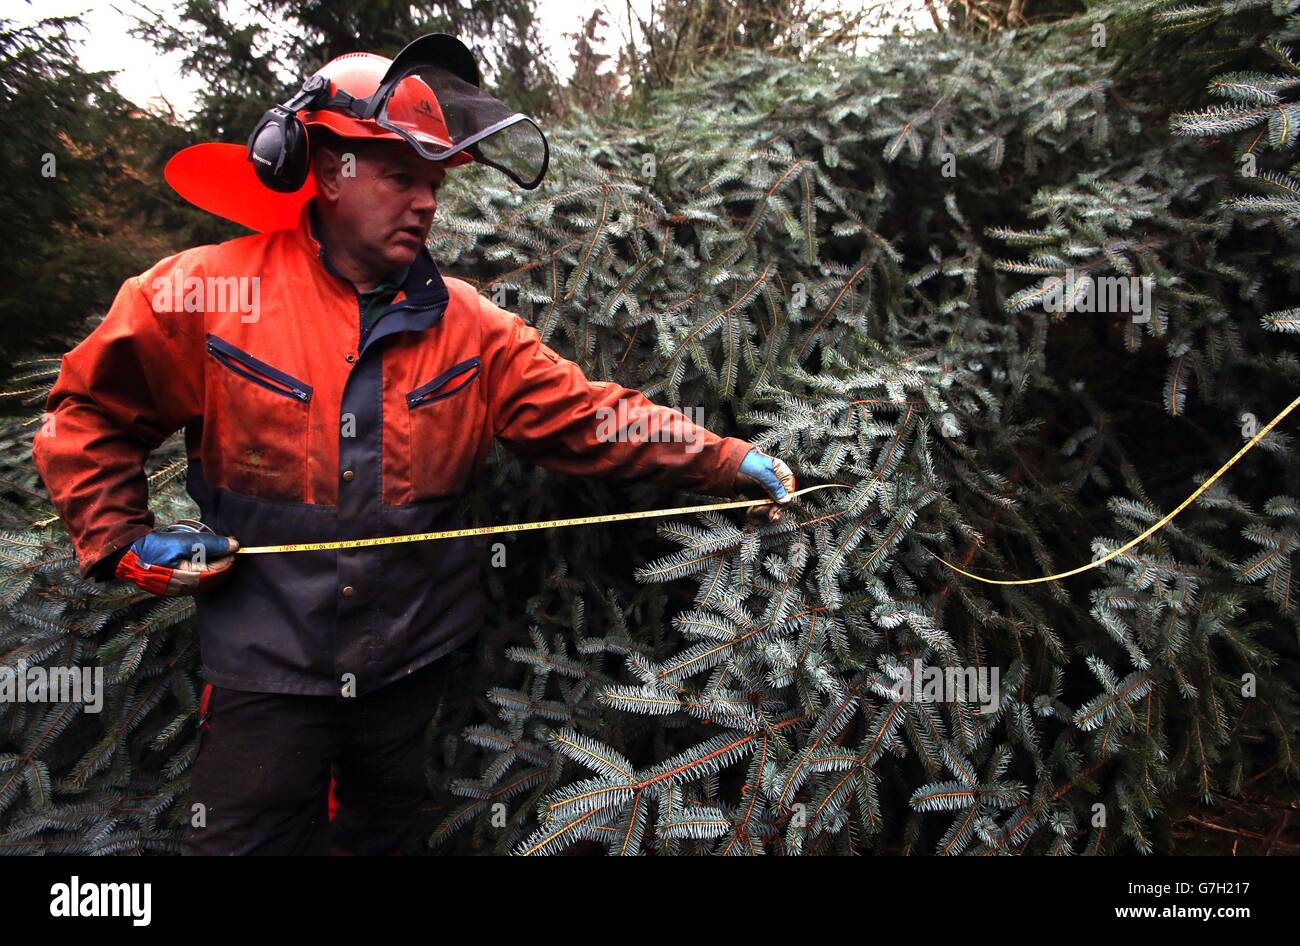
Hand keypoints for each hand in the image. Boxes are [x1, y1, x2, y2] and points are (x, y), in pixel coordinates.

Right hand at [113, 521, 239, 595]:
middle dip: (223, 562)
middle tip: (226, 546)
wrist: (128, 556)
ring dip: (214, 566)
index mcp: (190, 579)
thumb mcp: (182, 542)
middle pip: (216, 577)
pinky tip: (202, 559)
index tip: (233, 544)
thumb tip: (234, 545)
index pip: (221, 571)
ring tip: (215, 550)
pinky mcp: (174, 588)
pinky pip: (197, 581)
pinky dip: (204, 570)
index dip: (229, 557)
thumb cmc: (154, 548)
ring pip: (207, 580)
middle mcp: (187, 589)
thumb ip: (209, 544)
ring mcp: (180, 590)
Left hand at [736, 449, 795, 524]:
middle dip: (767, 508)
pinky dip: (754, 510)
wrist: (725, 462)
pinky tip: (748, 511)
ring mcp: (763, 487)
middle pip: (777, 500)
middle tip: (756, 511)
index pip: (788, 490)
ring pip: (768, 504)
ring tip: (749, 511)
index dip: (782, 502)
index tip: (774, 511)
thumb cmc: (745, 462)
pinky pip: (758, 505)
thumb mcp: (762, 473)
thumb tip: (786, 500)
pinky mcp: (753, 493)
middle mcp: (773, 480)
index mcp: (779, 471)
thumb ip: (775, 486)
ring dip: (760, 511)